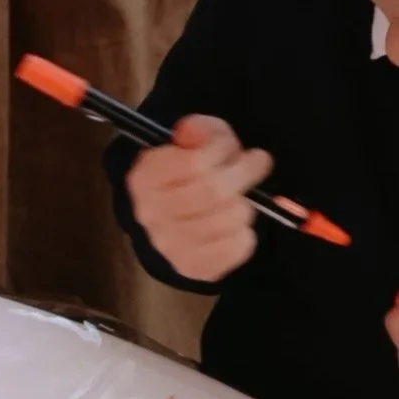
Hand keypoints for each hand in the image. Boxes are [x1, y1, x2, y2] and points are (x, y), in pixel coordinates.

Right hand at [125, 115, 266, 280]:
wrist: (171, 221)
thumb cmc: (186, 175)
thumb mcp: (191, 142)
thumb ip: (198, 131)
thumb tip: (192, 132)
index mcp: (144, 178)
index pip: (195, 163)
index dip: (223, 150)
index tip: (230, 149)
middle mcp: (150, 214)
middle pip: (215, 191)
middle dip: (245, 173)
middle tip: (254, 165)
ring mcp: (169, 245)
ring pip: (232, 217)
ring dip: (245, 204)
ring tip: (238, 199)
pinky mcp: (192, 268)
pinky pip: (239, 246)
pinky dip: (245, 232)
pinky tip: (233, 225)